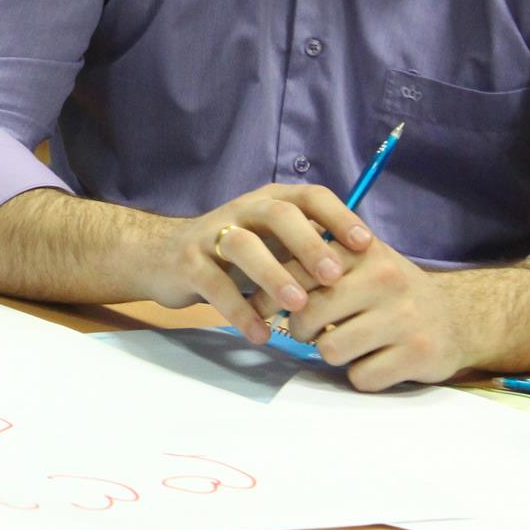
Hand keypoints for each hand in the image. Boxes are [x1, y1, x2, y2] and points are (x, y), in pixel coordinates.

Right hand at [145, 183, 373, 344]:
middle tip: (333, 276)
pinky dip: (239, 310)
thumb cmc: (232, 253)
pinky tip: (260, 333)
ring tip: (297, 306)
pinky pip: (214, 284)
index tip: (365, 245)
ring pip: (242, 245)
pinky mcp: (188, 263)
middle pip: (277, 214)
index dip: (338, 217)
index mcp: (269, 202)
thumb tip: (367, 270)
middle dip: (307, 243)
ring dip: (272, 274)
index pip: (309, 196)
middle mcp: (241, 211)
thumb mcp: (271, 241)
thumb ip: (308, 248)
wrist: (162, 256)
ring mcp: (211, 235)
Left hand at [260, 240, 479, 390]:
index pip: (295, 273)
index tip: (263, 310)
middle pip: (307, 314)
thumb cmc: (389, 290)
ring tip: (347, 343)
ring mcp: (403, 316)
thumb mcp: (357, 261)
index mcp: (360, 250)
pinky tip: (375, 361)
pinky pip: (361, 377)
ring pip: (330, 350)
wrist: (459, 316)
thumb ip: (311, 261)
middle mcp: (384, 278)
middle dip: (301, 329)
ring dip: (332, 354)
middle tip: (312, 330)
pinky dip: (361, 375)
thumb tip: (254, 276)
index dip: (271, 297)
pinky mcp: (418, 353)